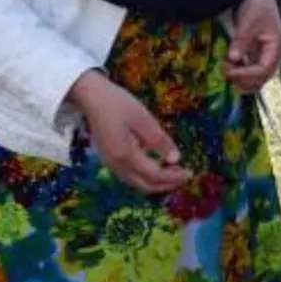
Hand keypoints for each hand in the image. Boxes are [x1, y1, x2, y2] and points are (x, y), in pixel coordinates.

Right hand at [69, 71, 189, 193]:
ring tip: (174, 172)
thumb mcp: (143, 119)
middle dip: (167, 184)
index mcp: (125, 155)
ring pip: (137, 183)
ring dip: (156, 181)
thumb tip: (176, 159)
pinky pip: (130, 176)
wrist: (90, 96)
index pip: (154, 175)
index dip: (173, 177)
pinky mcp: (109, 159)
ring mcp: (110, 164)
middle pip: (145, 185)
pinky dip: (146, 176)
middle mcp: (116, 165)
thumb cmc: (117, 103)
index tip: (190, 172)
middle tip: (184, 176)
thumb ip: (159, 140)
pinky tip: (156, 165)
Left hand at [225, 0, 280, 94]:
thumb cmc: (258, 7)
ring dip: (242, 79)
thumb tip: (233, 59)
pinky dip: (241, 73)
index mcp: (276, 48)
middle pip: (262, 78)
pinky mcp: (259, 56)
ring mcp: (267, 57)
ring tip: (226, 70)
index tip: (228, 71)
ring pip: (258, 78)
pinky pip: (253, 72)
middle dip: (243, 80)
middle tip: (225, 72)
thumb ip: (241, 40)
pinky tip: (229, 67)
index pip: (263, 69)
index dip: (246, 74)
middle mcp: (274, 57)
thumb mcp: (248, 21)